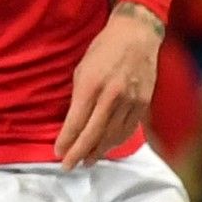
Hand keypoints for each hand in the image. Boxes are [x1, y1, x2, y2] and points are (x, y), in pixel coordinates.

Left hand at [54, 4, 163, 166]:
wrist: (137, 35)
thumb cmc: (104, 49)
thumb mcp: (82, 69)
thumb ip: (79, 97)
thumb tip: (74, 123)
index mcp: (91, 84)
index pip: (76, 122)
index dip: (66, 140)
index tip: (58, 152)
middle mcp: (112, 95)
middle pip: (93, 134)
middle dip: (78, 153)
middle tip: (68, 166)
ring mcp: (130, 101)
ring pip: (112, 135)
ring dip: (98, 151)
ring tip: (87, 161)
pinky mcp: (143, 103)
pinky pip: (129, 129)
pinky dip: (116, 142)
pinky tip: (107, 148)